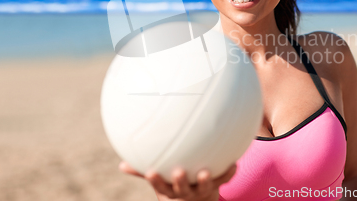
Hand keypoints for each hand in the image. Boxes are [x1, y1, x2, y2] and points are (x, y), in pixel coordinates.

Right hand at [119, 161, 236, 200]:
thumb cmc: (173, 184)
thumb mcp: (159, 180)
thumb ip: (142, 170)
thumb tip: (121, 164)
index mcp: (169, 190)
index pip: (160, 186)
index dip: (156, 180)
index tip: (151, 171)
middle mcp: (185, 192)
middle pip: (181, 190)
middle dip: (180, 182)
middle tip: (179, 171)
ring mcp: (201, 191)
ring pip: (203, 187)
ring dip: (205, 180)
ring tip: (206, 171)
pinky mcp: (215, 187)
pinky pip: (223, 180)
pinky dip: (229, 173)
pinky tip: (235, 163)